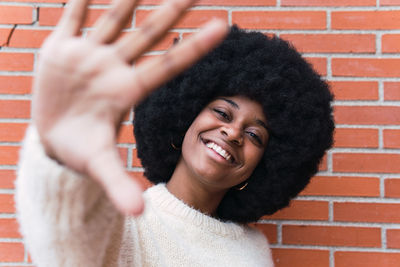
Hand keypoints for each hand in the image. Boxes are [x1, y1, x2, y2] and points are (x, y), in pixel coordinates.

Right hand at [32, 0, 226, 215]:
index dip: (196, 47)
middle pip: (149, 33)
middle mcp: (114, 67)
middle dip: (172, 8)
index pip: (170, 65)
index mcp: (128, 91)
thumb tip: (138, 214)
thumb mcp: (99, 166)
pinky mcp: (62, 48)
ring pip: (115, 16)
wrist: (53, 137)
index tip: (225, 26)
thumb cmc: (81, 150)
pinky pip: (72, 14)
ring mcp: (89, 55)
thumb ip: (119, 184)